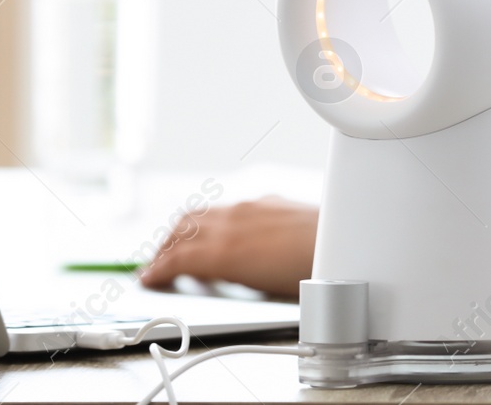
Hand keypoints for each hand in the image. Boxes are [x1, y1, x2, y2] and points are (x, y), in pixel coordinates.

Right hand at [138, 196, 316, 298]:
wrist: (343, 240)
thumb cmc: (310, 272)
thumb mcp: (259, 290)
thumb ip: (228, 279)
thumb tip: (213, 279)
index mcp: (225, 250)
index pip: (176, 258)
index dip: (156, 270)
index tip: (146, 279)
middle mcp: (232, 221)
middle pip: (182, 230)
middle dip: (164, 247)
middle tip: (157, 264)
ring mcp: (249, 206)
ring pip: (201, 212)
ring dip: (184, 229)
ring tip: (180, 245)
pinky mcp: (267, 200)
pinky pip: (227, 206)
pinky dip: (211, 219)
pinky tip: (219, 230)